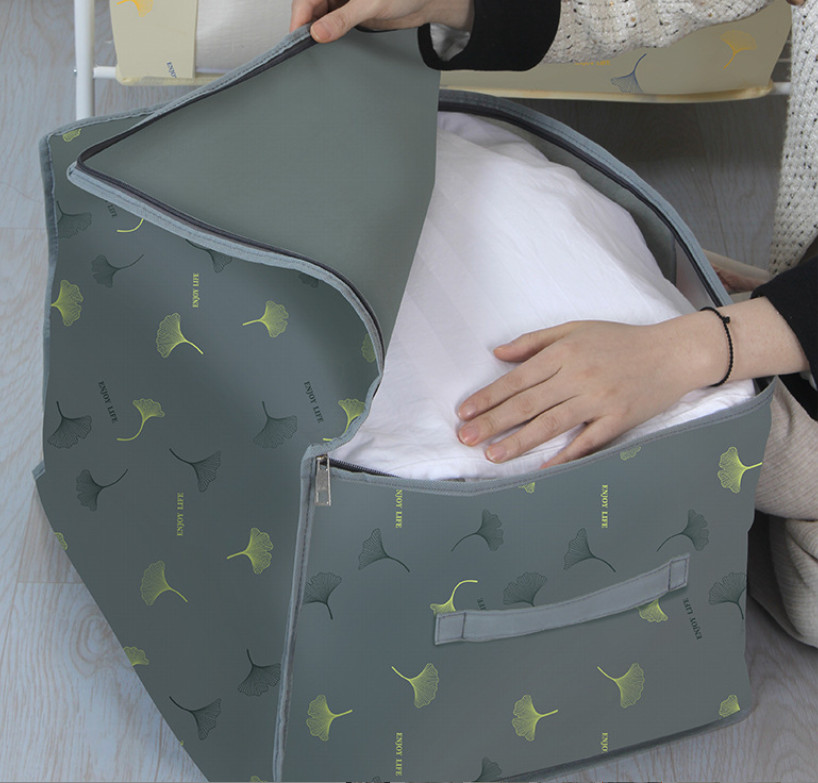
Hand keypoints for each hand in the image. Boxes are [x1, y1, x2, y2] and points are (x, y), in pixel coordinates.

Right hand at [290, 0, 473, 43]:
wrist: (424, 2)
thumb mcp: (370, 5)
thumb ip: (343, 19)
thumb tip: (319, 32)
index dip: (299, 17)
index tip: (296, 36)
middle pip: (310, 8)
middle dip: (307, 27)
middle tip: (304, 47)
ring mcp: (341, 1)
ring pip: (319, 17)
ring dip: (317, 32)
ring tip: (316, 47)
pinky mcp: (348, 12)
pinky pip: (331, 24)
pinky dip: (328, 35)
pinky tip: (329, 43)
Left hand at [456, 319, 720, 468]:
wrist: (673, 353)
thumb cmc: (619, 340)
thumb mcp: (575, 329)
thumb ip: (534, 342)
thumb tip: (497, 354)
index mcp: (565, 353)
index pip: (517, 379)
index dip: (488, 397)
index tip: (465, 412)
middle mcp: (579, 377)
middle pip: (528, 404)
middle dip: (493, 422)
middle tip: (466, 438)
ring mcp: (599, 401)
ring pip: (551, 424)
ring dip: (519, 442)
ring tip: (492, 455)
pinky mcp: (619, 421)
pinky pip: (587, 442)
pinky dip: (566, 456)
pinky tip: (543, 468)